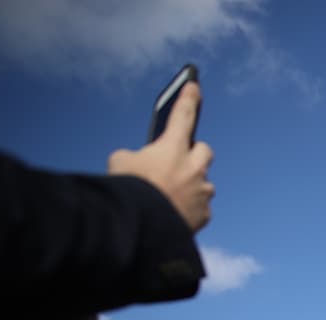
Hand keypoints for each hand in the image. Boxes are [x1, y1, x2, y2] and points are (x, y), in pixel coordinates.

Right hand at [107, 81, 214, 232]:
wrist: (143, 229)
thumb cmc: (129, 191)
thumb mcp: (119, 163)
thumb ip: (134, 157)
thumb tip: (141, 165)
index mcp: (172, 148)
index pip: (183, 115)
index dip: (188, 99)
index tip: (194, 85)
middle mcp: (194, 167)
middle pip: (204, 150)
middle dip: (194, 153)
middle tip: (178, 161)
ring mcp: (202, 192)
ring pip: (203, 183)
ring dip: (191, 185)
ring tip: (169, 196)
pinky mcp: (205, 215)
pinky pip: (200, 208)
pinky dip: (189, 209)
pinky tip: (173, 214)